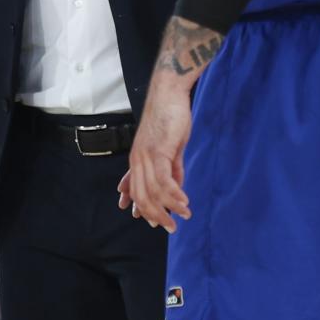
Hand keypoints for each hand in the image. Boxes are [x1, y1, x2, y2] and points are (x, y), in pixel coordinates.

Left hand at [118, 74, 192, 232]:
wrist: (169, 92)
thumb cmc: (170, 115)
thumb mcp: (171, 146)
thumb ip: (173, 167)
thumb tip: (177, 187)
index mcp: (138, 158)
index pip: (134, 188)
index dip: (140, 206)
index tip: (147, 220)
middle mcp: (138, 159)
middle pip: (142, 196)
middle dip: (156, 215)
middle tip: (170, 227)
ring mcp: (147, 156)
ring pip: (153, 192)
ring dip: (169, 208)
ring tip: (183, 216)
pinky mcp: (159, 151)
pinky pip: (164, 181)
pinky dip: (174, 195)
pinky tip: (184, 202)